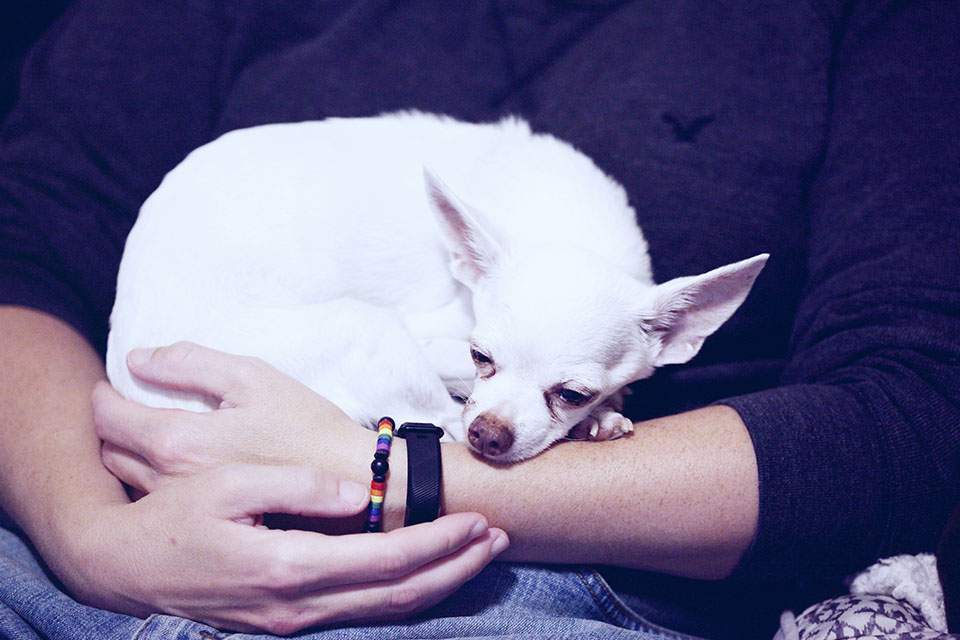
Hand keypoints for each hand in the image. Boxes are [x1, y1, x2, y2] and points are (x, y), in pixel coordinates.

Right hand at [60, 463, 506, 633]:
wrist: (123, 567)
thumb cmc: (174, 516)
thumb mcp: (228, 482)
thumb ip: (297, 487)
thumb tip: (357, 493)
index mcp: (288, 566)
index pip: (386, 561)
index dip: (438, 542)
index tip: (477, 518)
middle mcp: (298, 605)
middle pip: (399, 594)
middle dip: (455, 567)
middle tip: (499, 538)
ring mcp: (293, 620)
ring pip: (385, 611)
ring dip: (438, 583)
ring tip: (478, 555)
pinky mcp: (287, 620)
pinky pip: (362, 613)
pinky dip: (403, 594)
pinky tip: (426, 574)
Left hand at [92, 341, 370, 492]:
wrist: (350, 484)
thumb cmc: (306, 427)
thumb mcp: (253, 377)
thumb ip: (192, 363)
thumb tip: (139, 359)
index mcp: (177, 441)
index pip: (109, 418)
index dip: (102, 397)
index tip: (109, 386)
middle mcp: (169, 481)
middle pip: (110, 452)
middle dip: (109, 426)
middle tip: (125, 408)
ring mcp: (184, 508)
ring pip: (127, 480)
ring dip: (126, 454)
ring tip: (146, 435)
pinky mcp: (204, 523)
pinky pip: (154, 499)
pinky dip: (149, 478)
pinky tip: (174, 466)